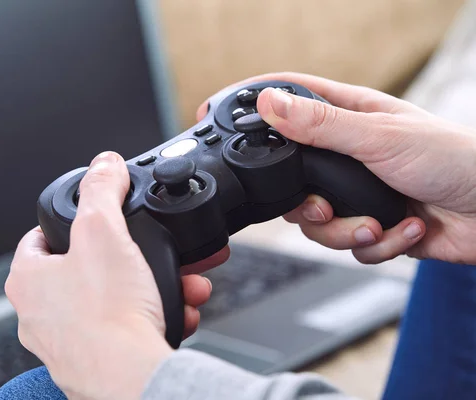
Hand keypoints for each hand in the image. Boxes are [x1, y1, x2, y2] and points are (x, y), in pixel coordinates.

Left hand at [5, 151, 228, 399]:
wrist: (132, 379)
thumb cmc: (107, 314)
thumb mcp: (105, 232)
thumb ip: (102, 191)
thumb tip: (103, 164)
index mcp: (30, 279)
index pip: (42, 237)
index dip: (72, 221)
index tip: (97, 218)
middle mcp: (40, 313)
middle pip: (91, 268)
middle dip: (134, 258)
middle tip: (156, 254)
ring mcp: (67, 340)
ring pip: (115, 298)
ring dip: (152, 286)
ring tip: (183, 283)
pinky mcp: (94, 361)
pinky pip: (126, 327)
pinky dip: (152, 316)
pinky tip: (177, 312)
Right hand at [197, 72, 475, 263]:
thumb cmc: (454, 160)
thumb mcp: (379, 137)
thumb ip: (319, 125)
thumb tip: (268, 104)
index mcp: (347, 118)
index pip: (285, 99)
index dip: (249, 104)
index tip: (212, 114)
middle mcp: (346, 155)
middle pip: (289, 179)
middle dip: (305, 205)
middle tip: (323, 206)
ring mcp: (357, 192)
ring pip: (315, 223)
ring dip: (347, 232)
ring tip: (377, 225)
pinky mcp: (372, 226)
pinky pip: (350, 245)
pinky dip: (377, 244)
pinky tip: (405, 230)